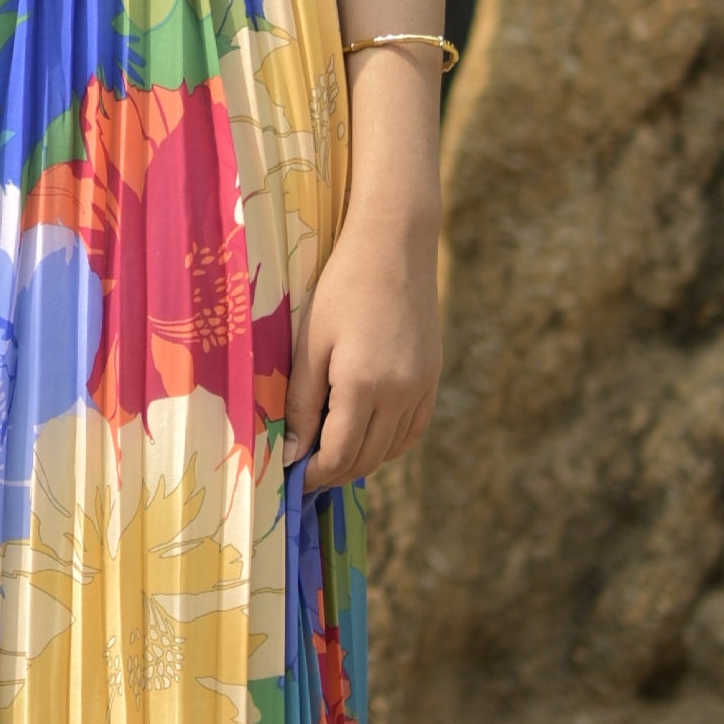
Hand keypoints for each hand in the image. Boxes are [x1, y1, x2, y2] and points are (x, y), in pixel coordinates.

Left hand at [285, 216, 440, 492]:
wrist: (395, 245)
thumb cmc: (340, 288)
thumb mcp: (310, 345)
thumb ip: (302, 404)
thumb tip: (292, 455)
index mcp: (365, 385)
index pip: (339, 455)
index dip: (313, 474)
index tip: (290, 478)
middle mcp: (401, 393)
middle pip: (366, 459)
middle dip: (333, 473)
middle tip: (304, 472)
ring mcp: (422, 387)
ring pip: (391, 450)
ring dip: (360, 460)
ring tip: (329, 454)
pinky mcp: (433, 377)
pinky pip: (413, 430)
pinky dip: (389, 444)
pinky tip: (366, 437)